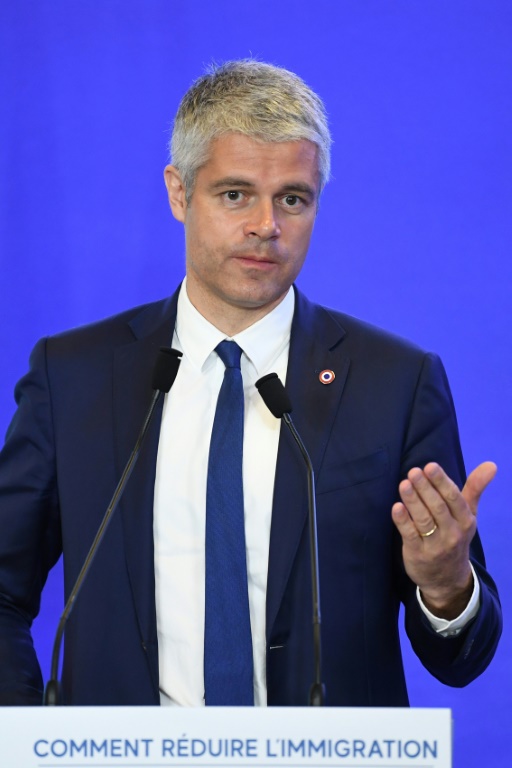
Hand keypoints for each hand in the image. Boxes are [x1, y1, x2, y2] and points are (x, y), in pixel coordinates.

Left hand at [391, 461, 496, 618]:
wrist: (447, 579)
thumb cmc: (456, 536)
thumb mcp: (468, 515)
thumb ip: (475, 488)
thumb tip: (491, 464)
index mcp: (466, 521)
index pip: (454, 498)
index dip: (441, 482)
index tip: (430, 466)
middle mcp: (452, 533)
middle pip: (437, 507)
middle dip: (425, 488)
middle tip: (413, 471)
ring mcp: (435, 546)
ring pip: (423, 520)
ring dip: (413, 501)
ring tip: (404, 484)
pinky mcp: (417, 554)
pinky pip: (410, 535)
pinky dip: (403, 521)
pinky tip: (396, 507)